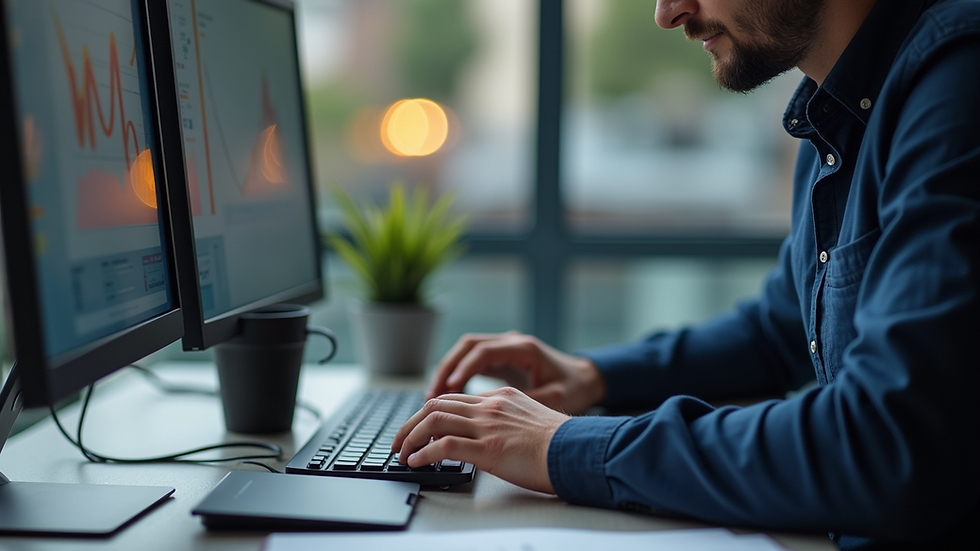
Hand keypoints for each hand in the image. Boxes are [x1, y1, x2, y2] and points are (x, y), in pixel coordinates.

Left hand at [392, 387, 568, 493]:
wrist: (579, 451)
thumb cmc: (561, 443)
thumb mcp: (531, 419)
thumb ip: (506, 419)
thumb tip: (490, 435)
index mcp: (500, 397)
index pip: (452, 399)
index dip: (428, 412)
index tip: (417, 428)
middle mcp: (490, 407)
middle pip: (436, 405)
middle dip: (409, 424)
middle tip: (398, 441)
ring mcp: (488, 426)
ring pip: (433, 420)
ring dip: (409, 437)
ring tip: (401, 452)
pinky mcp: (488, 449)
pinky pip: (444, 445)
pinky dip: (423, 452)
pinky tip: (416, 461)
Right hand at [426, 332, 606, 415]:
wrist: (584, 378)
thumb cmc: (573, 388)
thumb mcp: (556, 397)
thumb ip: (529, 401)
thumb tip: (501, 415)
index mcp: (523, 348)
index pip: (484, 351)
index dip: (464, 369)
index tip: (450, 388)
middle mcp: (510, 342)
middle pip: (467, 346)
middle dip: (446, 369)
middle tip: (431, 396)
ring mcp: (504, 348)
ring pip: (465, 352)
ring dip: (447, 372)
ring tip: (432, 398)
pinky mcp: (500, 358)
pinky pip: (470, 362)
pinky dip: (456, 376)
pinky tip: (447, 397)